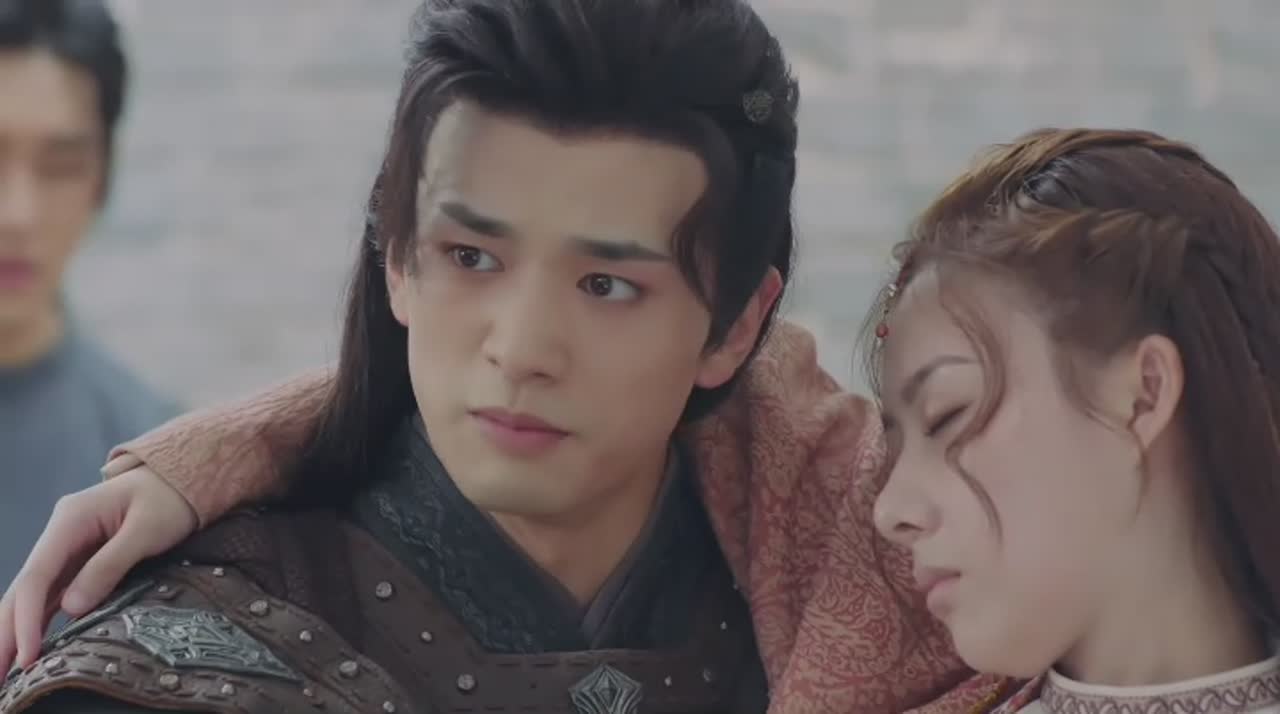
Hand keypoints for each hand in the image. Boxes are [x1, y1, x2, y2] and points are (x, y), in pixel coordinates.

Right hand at [0, 460, 197, 673]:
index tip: (27, 655)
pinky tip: (30, 648)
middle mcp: (60, 535)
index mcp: (70, 520)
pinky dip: (38, 620)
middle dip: (8, 631)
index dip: (25, 618)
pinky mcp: (81, 561)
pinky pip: (52, 594)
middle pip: (24, 588)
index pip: (36, 576)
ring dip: (17, 630)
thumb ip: (110, 565)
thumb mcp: (147, 529)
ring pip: (33, 595)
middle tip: (1, 674)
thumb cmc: (170, 499)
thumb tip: (70, 607)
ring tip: (6, 670)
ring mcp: (68, 549)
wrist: (184, 478)